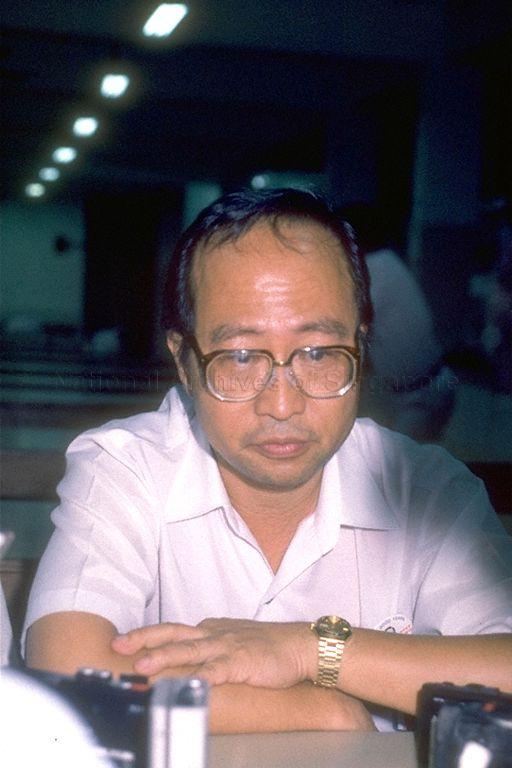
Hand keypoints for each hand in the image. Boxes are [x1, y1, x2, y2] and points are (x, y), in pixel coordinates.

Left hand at [112, 618, 315, 686]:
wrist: (302, 645)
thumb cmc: (271, 646)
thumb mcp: (236, 639)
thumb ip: (213, 644)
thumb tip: (193, 651)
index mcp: (212, 628)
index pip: (175, 629)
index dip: (149, 635)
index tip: (126, 641)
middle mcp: (215, 634)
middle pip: (174, 633)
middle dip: (145, 638)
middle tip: (119, 644)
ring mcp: (227, 647)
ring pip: (189, 650)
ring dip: (164, 656)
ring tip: (142, 665)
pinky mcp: (241, 663)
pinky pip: (216, 671)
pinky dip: (198, 677)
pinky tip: (185, 684)